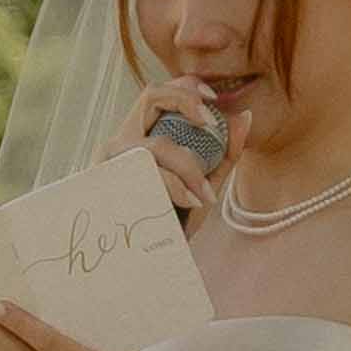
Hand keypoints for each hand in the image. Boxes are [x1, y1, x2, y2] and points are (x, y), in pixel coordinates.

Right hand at [96, 75, 251, 217]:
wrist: (144, 265)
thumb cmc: (172, 222)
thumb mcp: (203, 184)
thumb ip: (224, 153)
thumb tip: (245, 116)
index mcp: (140, 136)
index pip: (160, 91)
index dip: (186, 86)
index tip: (214, 100)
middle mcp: (121, 141)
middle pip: (150, 96)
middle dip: (184, 102)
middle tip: (210, 124)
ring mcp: (109, 161)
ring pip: (154, 145)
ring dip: (186, 167)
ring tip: (202, 195)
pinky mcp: (104, 183)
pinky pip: (146, 174)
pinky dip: (173, 187)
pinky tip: (187, 203)